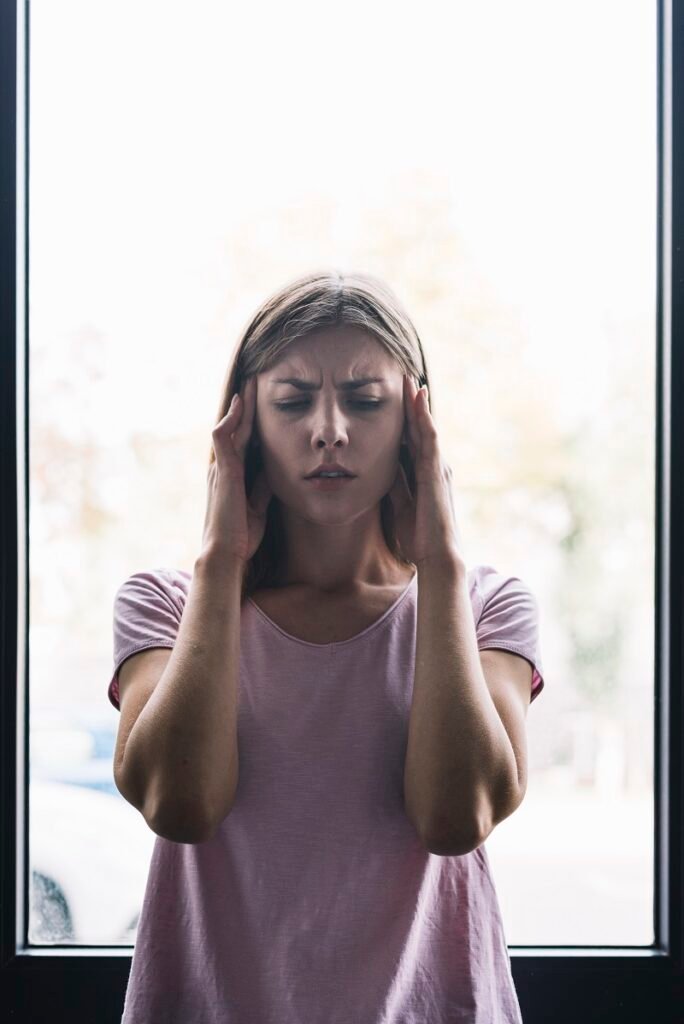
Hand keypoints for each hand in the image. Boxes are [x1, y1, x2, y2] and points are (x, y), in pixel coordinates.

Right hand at [201, 376, 272, 562]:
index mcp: (231, 476)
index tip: (261, 405)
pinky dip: (232, 418)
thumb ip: (262, 486)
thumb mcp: (258, 506)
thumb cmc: (241, 535)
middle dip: (246, 406)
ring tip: (250, 384)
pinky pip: (224, 436)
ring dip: (240, 406)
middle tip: (254, 382)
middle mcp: (223, 468)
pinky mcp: (223, 470)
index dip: (251, 422)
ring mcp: (221, 468)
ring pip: (231, 428)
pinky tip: (241, 404)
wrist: (226, 552)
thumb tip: (273, 470)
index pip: (243, 442)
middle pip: (237, 429)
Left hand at [387, 374, 465, 569]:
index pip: (413, 440)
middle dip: (413, 404)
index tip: (396, 397)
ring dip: (419, 405)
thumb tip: (383, 467)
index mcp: (425, 474)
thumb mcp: (400, 504)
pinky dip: (425, 420)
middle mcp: (435, 466)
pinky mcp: (437, 473)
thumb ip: (395, 484)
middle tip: (405, 378)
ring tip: (411, 382)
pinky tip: (418, 403)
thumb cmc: (419, 535)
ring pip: (427, 429)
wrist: (436, 556)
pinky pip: (431, 440)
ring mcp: (438, 468)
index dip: (405, 418)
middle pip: (421, 429)